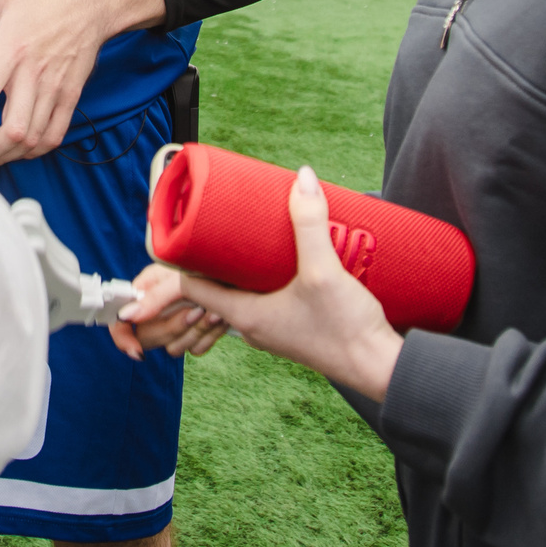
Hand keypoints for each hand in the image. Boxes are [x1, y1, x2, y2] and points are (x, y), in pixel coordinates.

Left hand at [0, 0, 161, 165]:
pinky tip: (18, 150)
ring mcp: (55, 89)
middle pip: (13, 129)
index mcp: (11, 51)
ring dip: (8, 155)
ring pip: (33, 138)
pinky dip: (36, 150)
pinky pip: (55, 134)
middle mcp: (34, 75)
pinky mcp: (70, 96)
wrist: (89, 4)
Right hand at [106, 266, 230, 359]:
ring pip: (172, 345)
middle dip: (175, 326)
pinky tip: (224, 322)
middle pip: (148, 333)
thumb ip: (153, 297)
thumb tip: (126, 317)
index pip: (122, 311)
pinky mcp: (202, 331)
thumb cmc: (225, 269)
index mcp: (154, 280)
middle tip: (198, 310)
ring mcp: (183, 316)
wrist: (268, 288)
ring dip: (196, 332)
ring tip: (217, 311)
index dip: (123, 334)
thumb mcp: (185, 279)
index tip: (135, 350)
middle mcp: (165, 298)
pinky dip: (209, 339)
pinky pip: (193, 349)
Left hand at [114, 166, 405, 400]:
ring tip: (230, 242)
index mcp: (245, 315)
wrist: (379, 368)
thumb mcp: (325, 270)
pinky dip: (254, 282)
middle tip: (194, 235)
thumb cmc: (347, 331)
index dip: (173, 266)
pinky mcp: (293, 326)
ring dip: (228, 273)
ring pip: (236, 296)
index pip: (190, 287)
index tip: (166, 246)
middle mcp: (252, 325)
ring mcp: (272, 328)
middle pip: (210, 290)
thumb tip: (302, 178)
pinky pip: (260, 301)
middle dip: (198, 266)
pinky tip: (271, 264)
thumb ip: (310, 223)